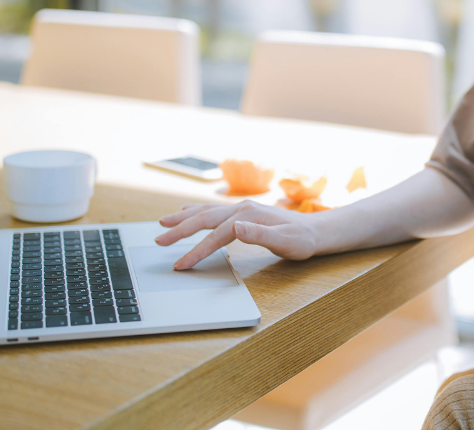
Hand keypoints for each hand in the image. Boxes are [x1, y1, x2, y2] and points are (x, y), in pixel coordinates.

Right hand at [155, 200, 318, 268]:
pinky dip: (195, 212)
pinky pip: (213, 211)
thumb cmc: (301, 240)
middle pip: (204, 218)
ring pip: (206, 211)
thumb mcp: (285, 242)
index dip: (197, 251)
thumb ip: (260, 235)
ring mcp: (241, 208)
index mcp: (249, 215)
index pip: (217, 235)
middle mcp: (242, 208)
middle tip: (159, 241)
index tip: (181, 265)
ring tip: (163, 223)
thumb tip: (235, 227)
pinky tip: (186, 212)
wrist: (315, 231)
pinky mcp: (242, 212)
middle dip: (180, 230)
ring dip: (183, 218)